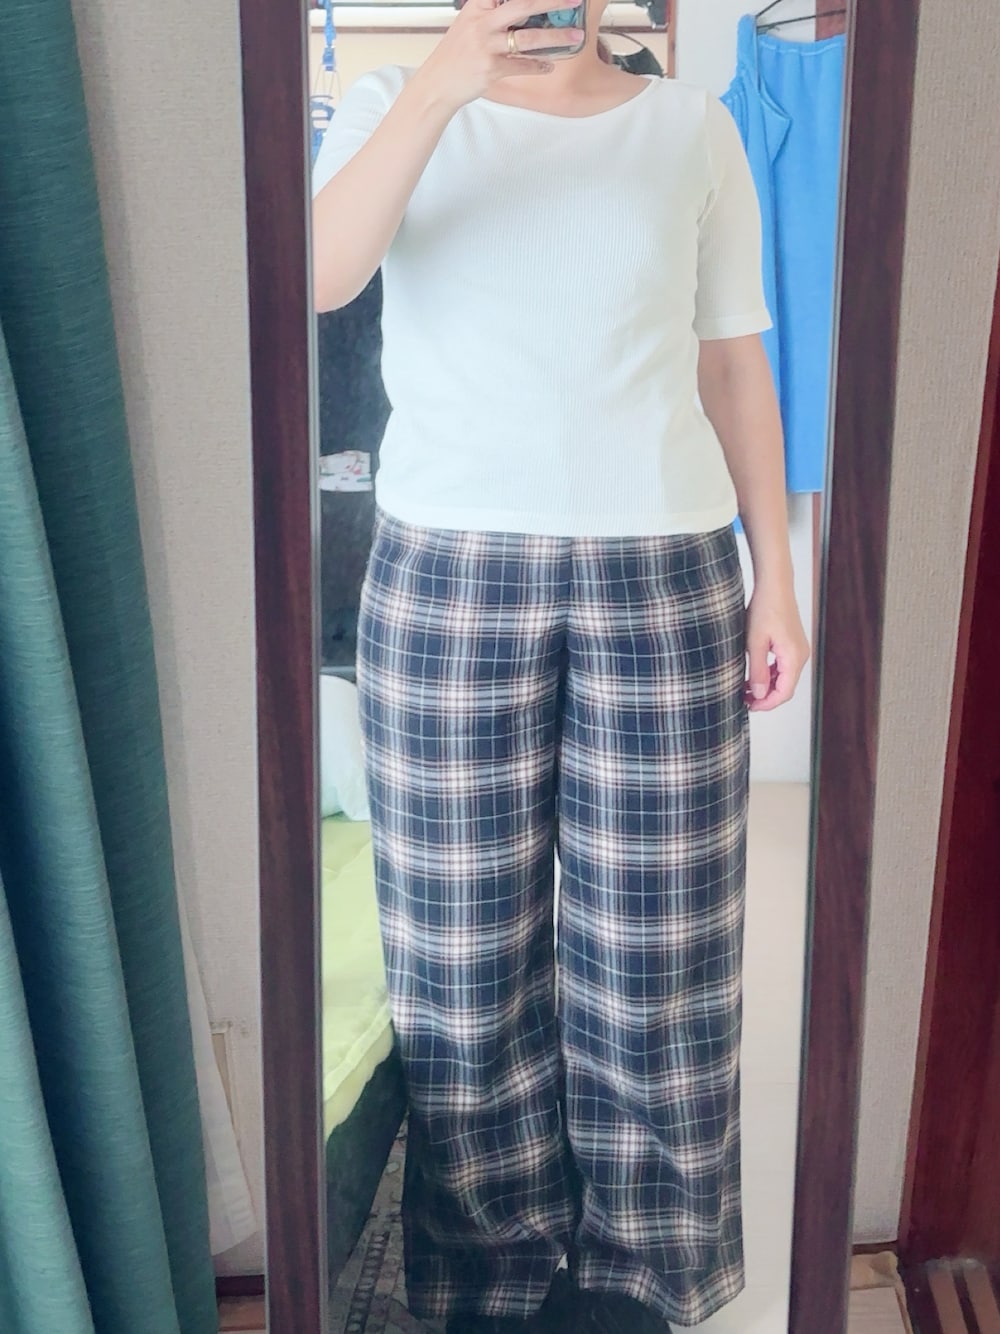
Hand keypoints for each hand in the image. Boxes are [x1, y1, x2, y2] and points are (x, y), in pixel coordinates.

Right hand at [412, 0, 584, 110]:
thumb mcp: (470, 22)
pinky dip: (538, 65)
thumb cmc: (457, 53)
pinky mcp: (491, 69)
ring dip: (556, 37)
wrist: (437, 83)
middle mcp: (483, 22)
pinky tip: (549, 65)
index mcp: (478, 6)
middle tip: (575, 0)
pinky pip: (522, 66)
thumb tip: (527, 8)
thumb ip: (493, 11)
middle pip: (524, 5)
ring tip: (576, 36)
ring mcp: (487, 46)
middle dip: (553, 1)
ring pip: (528, 38)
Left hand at [744, 586, 809, 711]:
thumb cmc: (765, 608)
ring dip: (766, 686)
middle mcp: (800, 655)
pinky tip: (753, 676)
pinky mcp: (792, 645)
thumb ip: (757, 670)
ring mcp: (798, 650)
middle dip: (766, 697)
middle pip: (785, 687)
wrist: (774, 586)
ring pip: (784, 678)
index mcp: (794, 657)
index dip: (767, 704)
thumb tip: (759, 694)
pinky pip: (783, 667)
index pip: (784, 692)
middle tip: (745, 701)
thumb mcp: (754, 643)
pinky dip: (769, 675)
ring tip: (745, 690)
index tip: (750, 707)